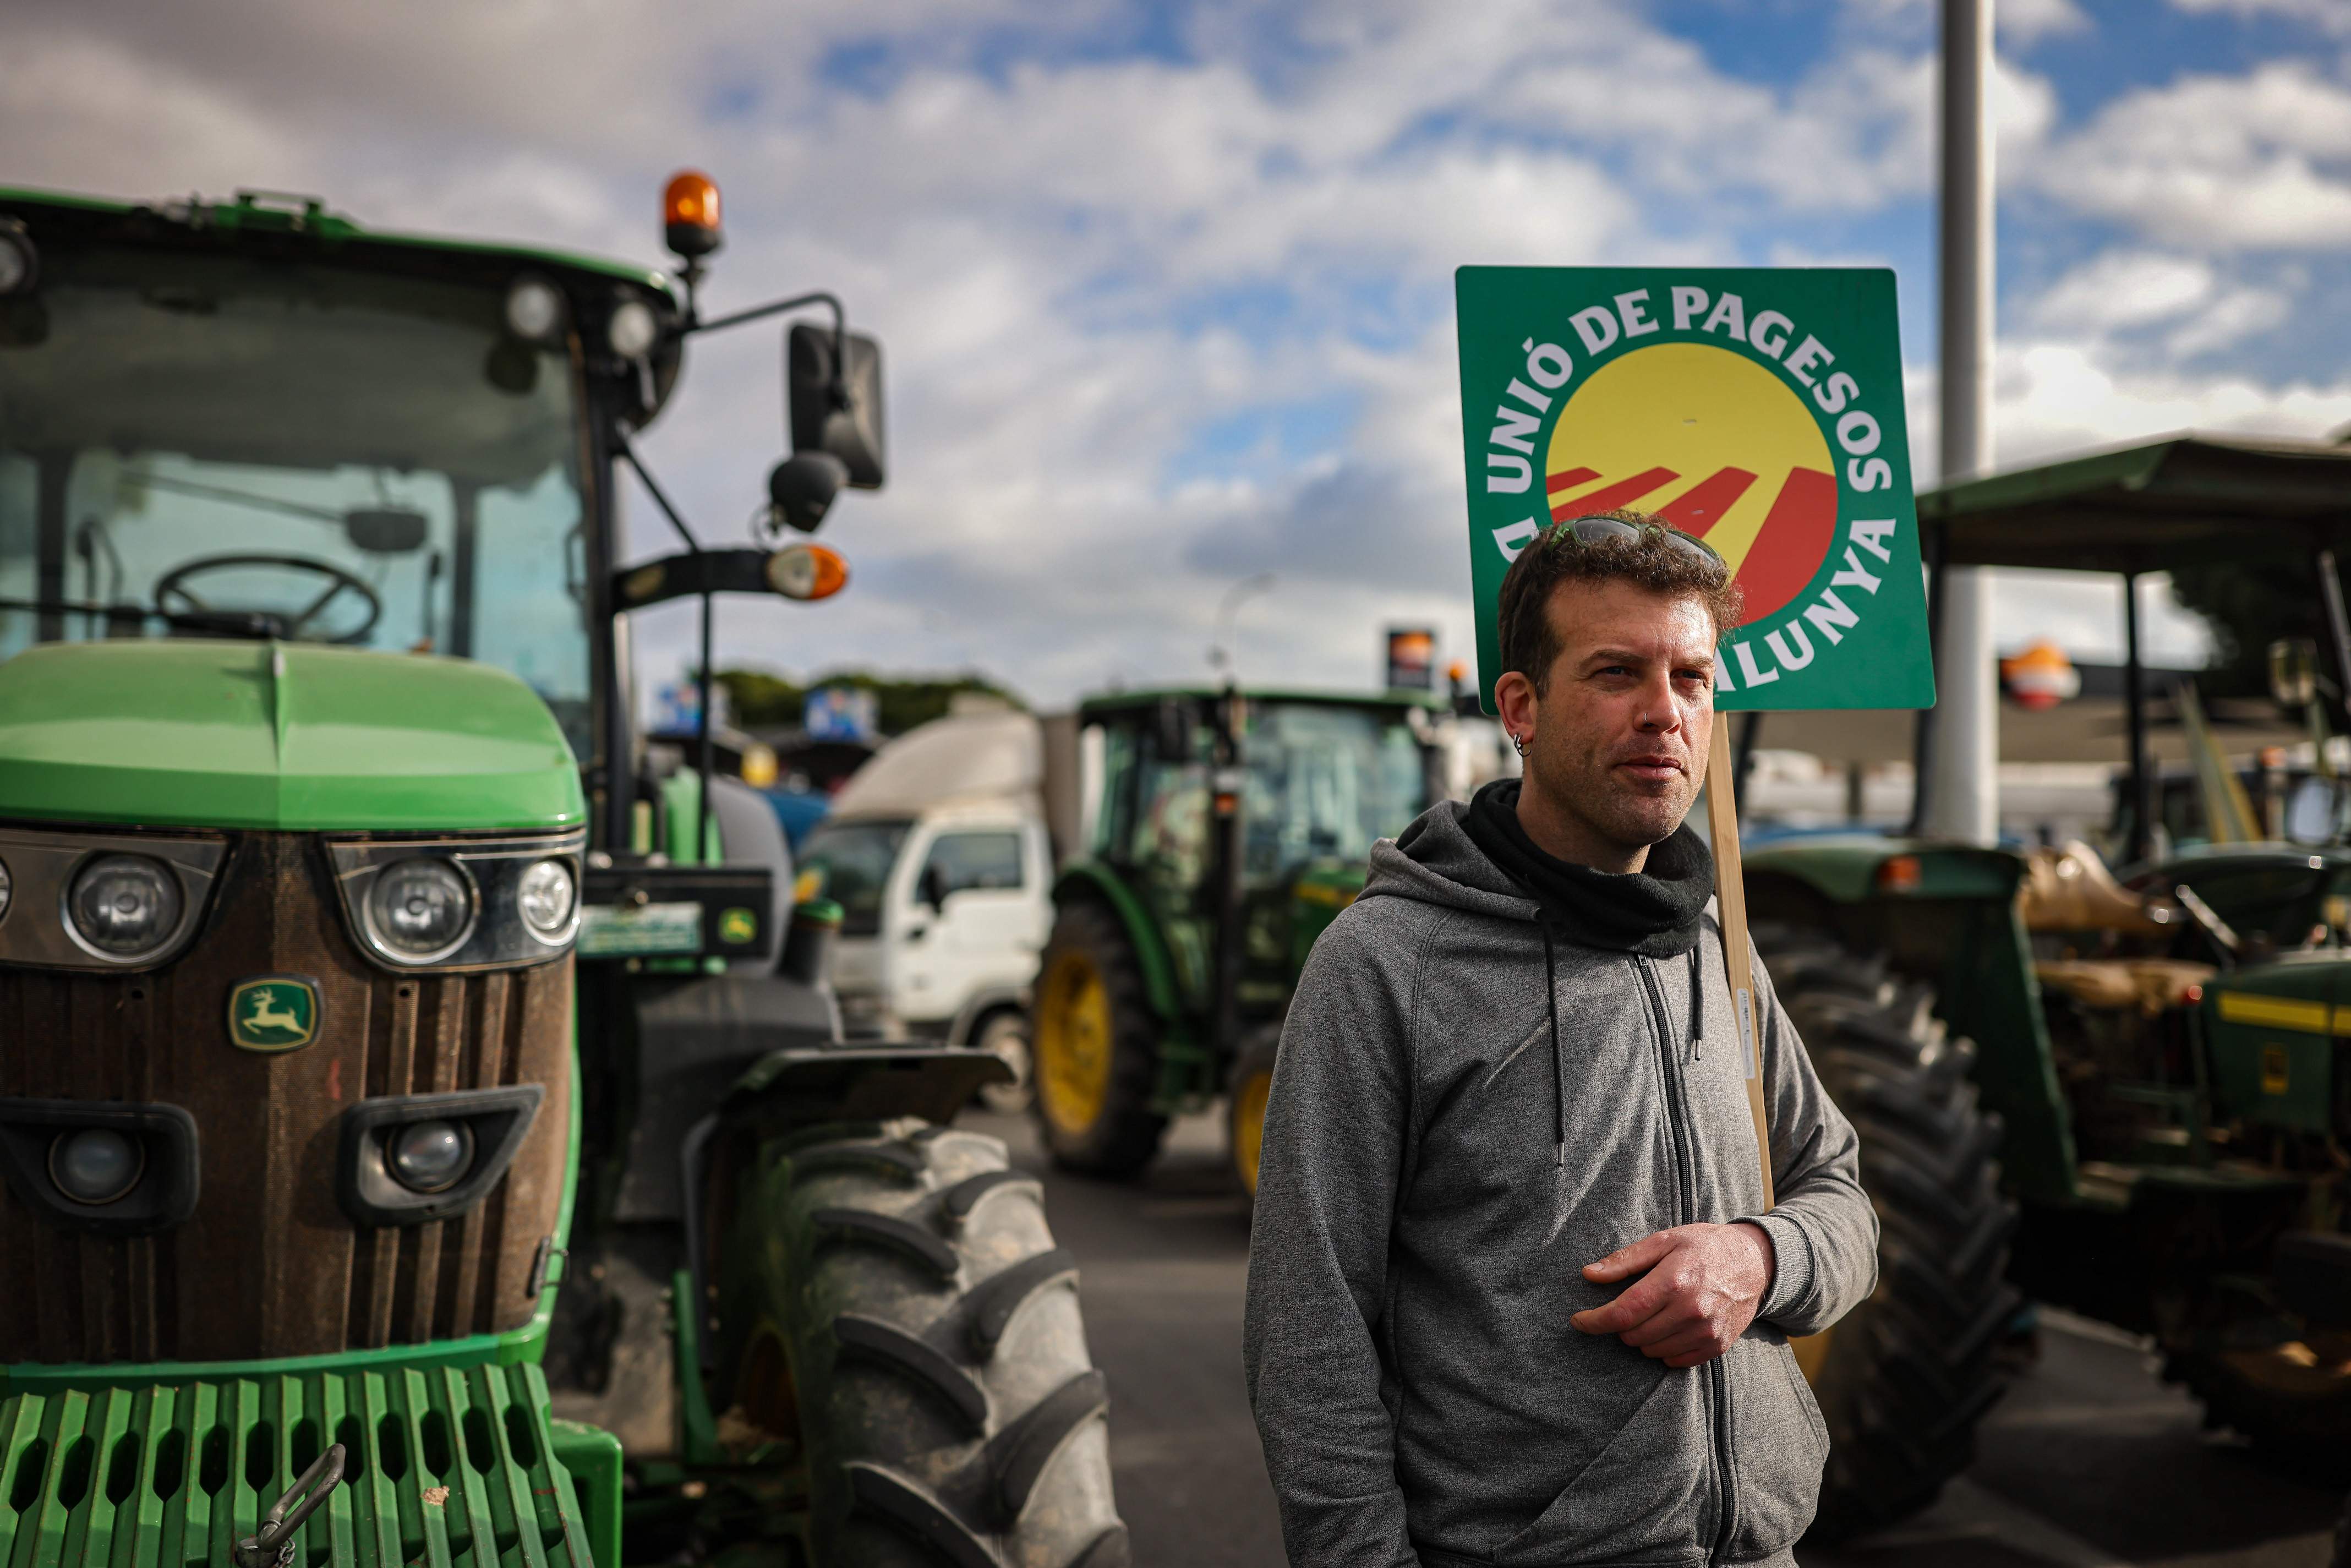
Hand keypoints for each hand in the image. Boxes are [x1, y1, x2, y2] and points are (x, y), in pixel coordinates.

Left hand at [1570, 1223, 1774, 1368]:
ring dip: (1642, 1337)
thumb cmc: (1704, 1247)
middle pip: (1634, 1335)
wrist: (1755, 1263)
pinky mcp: (1716, 1346)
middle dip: (1621, 1324)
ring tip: (1653, 1313)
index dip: (1595, 1321)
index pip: (1623, 1313)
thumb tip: (1588, 1274)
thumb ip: (1625, 1260)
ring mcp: (1706, 1331)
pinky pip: (1675, 1361)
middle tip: (1630, 1305)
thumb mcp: (1664, 1240)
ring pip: (1652, 1351)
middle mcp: (1691, 1310)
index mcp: (1674, 1281)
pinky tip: (1669, 1327)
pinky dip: (1663, 1349)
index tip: (1578, 1321)